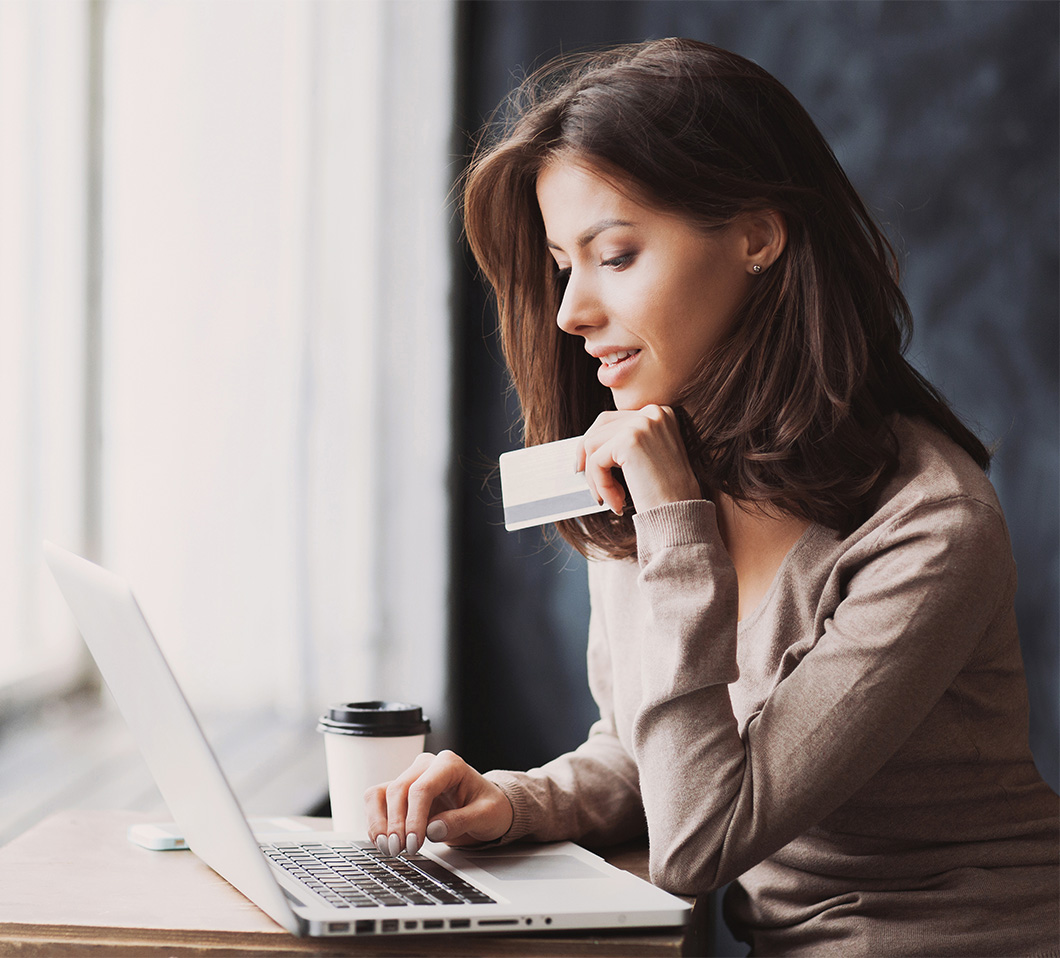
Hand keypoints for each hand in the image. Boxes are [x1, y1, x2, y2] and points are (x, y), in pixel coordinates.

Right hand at [364, 750, 513, 855]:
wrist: (486, 808)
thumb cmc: (489, 806)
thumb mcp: (486, 815)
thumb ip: (461, 820)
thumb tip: (432, 830)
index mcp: (449, 764)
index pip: (422, 788)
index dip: (414, 817)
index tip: (414, 843)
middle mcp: (426, 766)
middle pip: (398, 790)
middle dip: (396, 823)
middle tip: (400, 850)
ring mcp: (412, 777)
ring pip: (381, 793)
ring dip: (379, 822)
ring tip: (387, 848)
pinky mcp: (402, 794)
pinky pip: (378, 802)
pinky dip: (375, 822)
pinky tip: (382, 841)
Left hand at [578, 405, 701, 515]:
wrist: (682, 514)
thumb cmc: (668, 493)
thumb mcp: (649, 457)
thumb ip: (627, 442)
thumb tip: (589, 443)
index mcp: (660, 413)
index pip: (613, 419)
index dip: (595, 441)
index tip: (586, 464)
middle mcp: (652, 412)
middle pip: (600, 427)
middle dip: (588, 457)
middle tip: (584, 478)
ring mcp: (641, 423)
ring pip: (593, 445)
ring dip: (596, 477)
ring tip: (611, 499)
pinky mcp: (629, 441)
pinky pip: (596, 462)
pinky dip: (600, 485)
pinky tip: (617, 502)